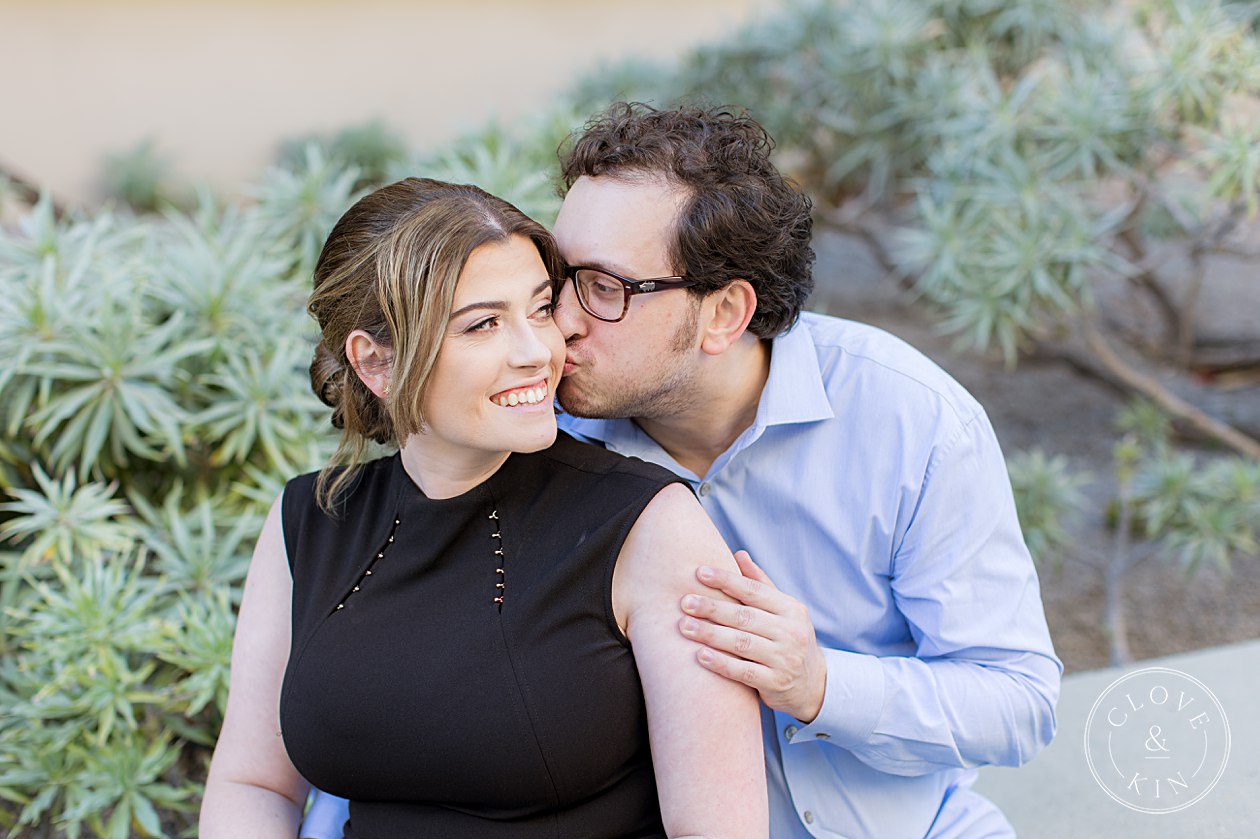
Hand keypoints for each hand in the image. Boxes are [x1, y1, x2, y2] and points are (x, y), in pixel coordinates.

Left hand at [679, 550, 826, 722]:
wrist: (813, 684)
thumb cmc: (788, 639)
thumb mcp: (783, 610)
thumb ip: (761, 584)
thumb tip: (739, 554)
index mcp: (791, 609)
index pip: (755, 590)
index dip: (727, 580)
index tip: (699, 572)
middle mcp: (791, 632)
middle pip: (745, 616)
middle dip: (712, 608)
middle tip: (685, 602)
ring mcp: (784, 659)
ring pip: (741, 643)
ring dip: (710, 634)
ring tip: (684, 627)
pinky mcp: (776, 683)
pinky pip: (743, 672)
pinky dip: (721, 663)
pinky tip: (700, 655)